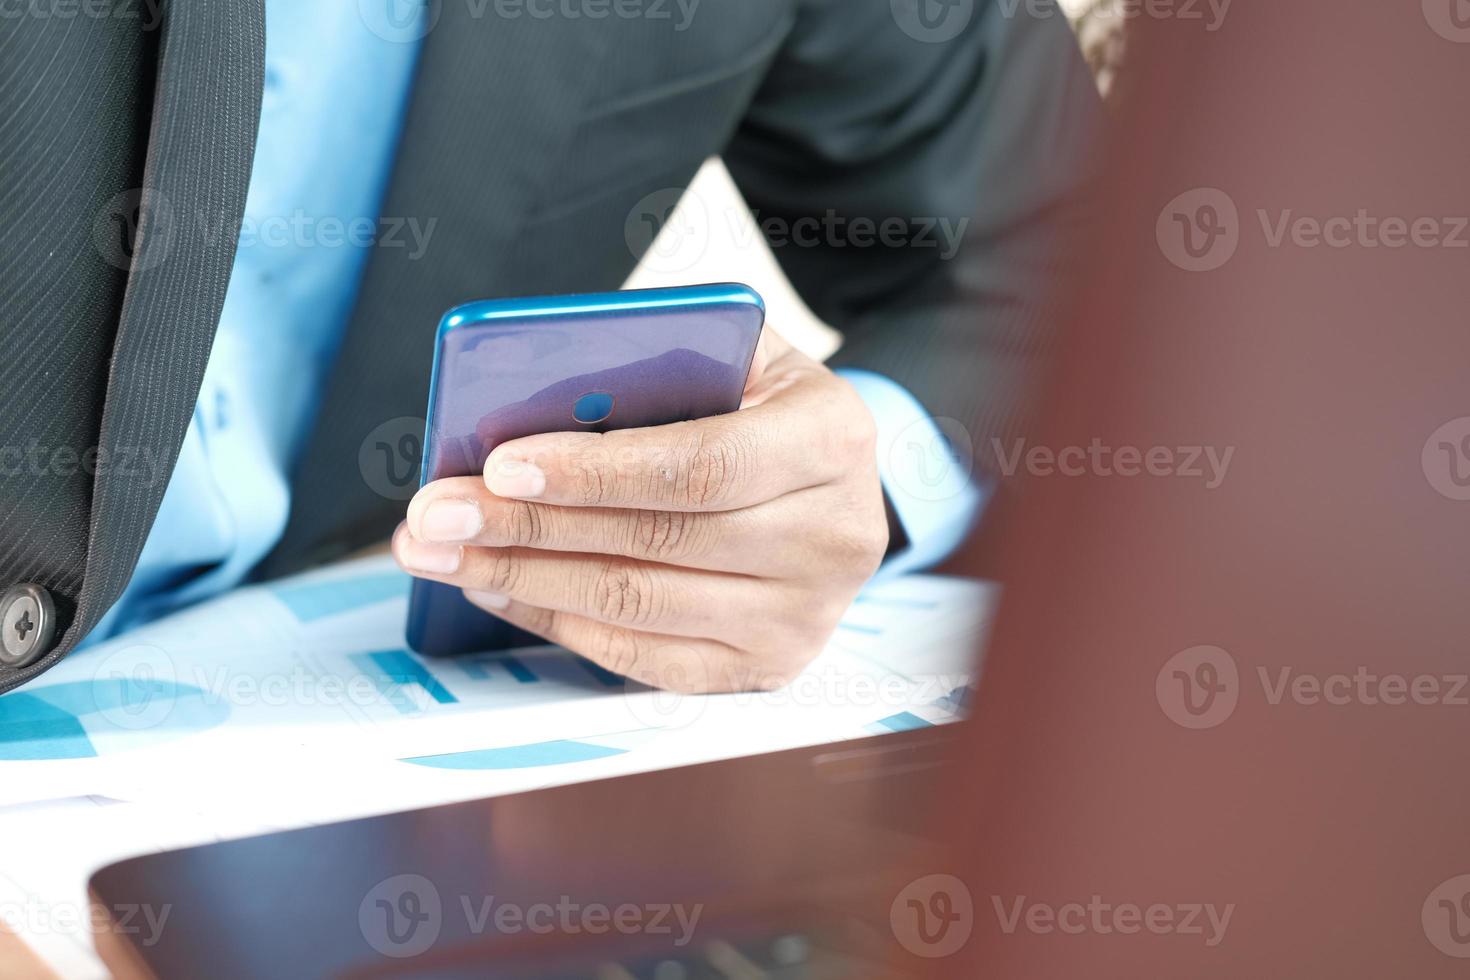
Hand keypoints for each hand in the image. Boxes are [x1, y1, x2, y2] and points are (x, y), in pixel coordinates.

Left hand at [392, 328, 888, 692]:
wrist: (829, 484)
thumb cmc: (759, 406)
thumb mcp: (739, 352)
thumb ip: (663, 355)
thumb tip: (535, 389)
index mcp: (831, 440)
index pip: (701, 467)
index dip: (596, 472)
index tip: (500, 467)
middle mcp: (833, 538)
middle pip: (659, 542)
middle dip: (529, 528)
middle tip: (434, 513)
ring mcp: (803, 615)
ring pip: (638, 605)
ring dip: (522, 579)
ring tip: (440, 551)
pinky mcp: (765, 667)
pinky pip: (642, 656)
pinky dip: (557, 622)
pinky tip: (496, 588)